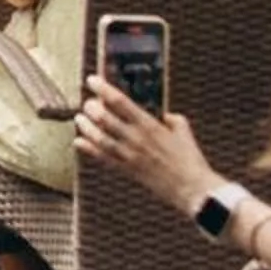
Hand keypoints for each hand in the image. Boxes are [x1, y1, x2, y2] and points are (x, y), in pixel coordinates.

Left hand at [74, 77, 218, 214]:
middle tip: (88, 103)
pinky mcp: (127, 170)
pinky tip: (78, 142)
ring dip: (86, 127)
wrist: (192, 189)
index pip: (120, 102)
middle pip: (104, 118)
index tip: (92, 80)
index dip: (103, 89)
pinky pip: (103, 158)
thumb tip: (165, 115)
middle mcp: (136, 138)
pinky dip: (88, 149)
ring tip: (79, 118)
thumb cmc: (190, 160)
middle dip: (91, 108)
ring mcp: (129, 155)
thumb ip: (172, 119)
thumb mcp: (183, 131)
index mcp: (149, 125)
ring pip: (99, 138)